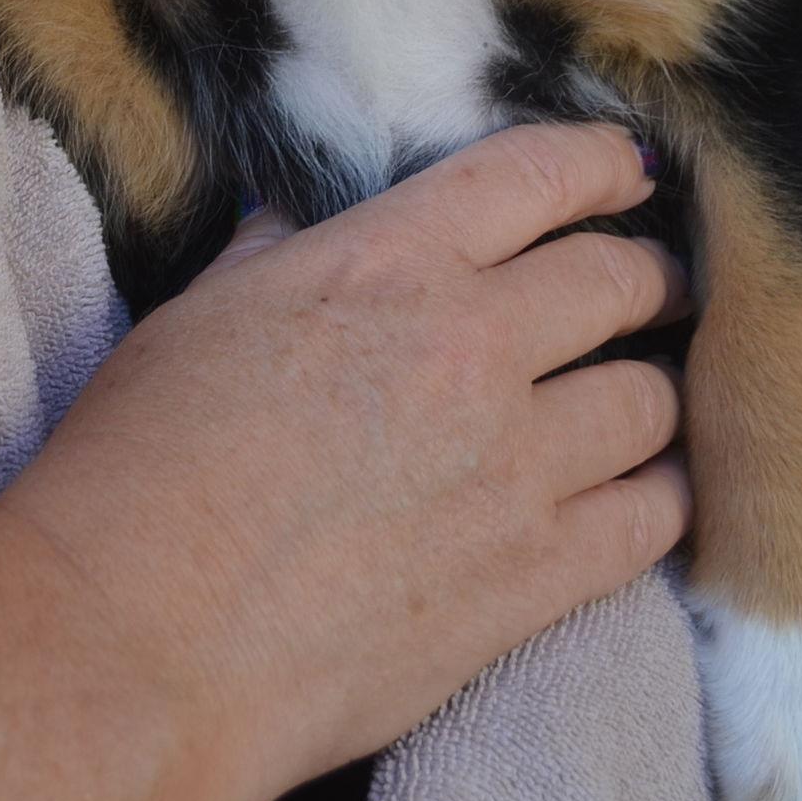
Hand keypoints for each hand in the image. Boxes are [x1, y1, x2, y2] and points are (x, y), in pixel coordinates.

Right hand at [1, 122, 688, 800]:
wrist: (143, 637)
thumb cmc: (141, 466)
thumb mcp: (200, 313)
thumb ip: (276, 255)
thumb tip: (302, 226)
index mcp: (388, 264)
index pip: (536, 176)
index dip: (601, 163)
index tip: (628, 169)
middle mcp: (471, 347)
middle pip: (620, 282)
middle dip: (647, 276)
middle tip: (650, 287)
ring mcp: (513, 468)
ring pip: (649, 400)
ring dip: (651, 389)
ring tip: (638, 396)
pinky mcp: (532, 580)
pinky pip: (651, 519)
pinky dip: (661, 495)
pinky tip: (644, 491)